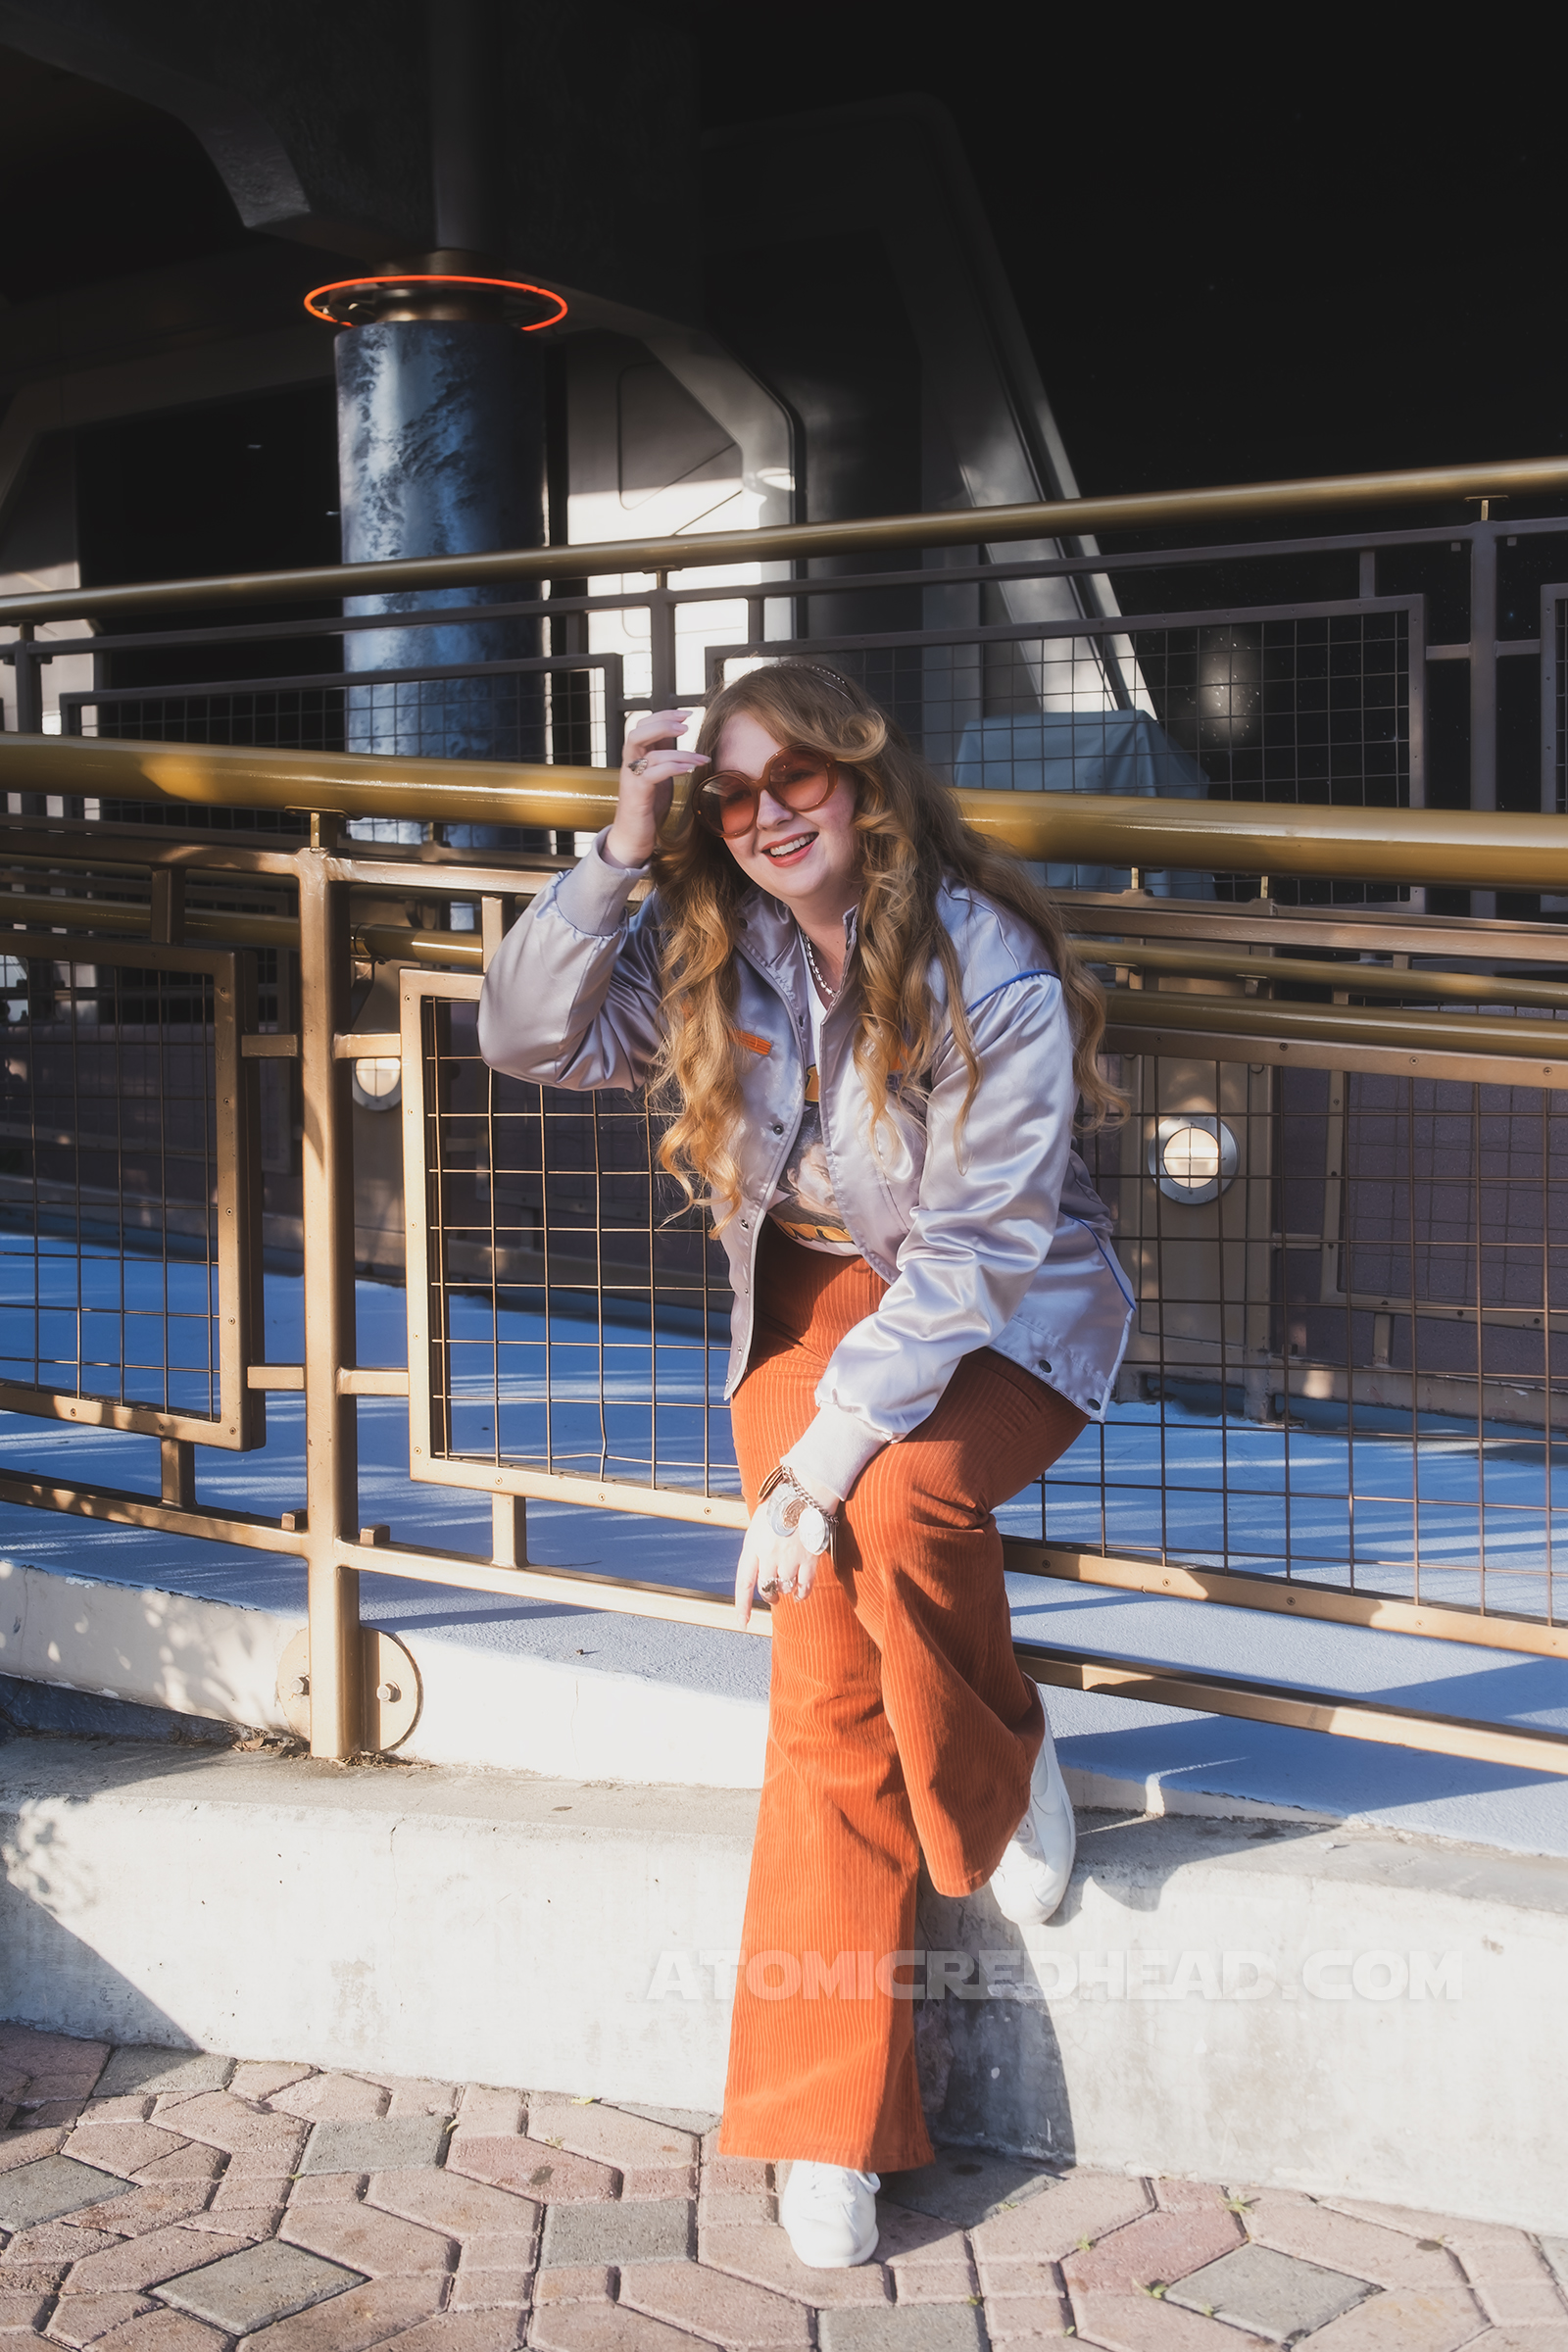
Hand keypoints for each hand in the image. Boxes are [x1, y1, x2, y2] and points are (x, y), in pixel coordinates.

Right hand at [604, 708, 707, 868]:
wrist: (633, 837)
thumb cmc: (648, 806)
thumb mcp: (660, 775)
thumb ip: (665, 755)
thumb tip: (679, 736)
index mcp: (637, 756)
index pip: (644, 725)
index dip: (664, 715)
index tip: (688, 713)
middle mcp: (630, 764)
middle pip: (638, 731)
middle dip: (662, 723)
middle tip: (686, 725)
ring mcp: (631, 779)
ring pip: (648, 752)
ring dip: (679, 752)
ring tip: (701, 758)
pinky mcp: (636, 795)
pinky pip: (652, 774)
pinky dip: (672, 768)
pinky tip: (689, 769)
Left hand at [735, 1501, 821, 1627]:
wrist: (805, 1493)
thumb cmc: (780, 1506)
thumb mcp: (757, 1525)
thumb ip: (755, 1547)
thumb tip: (755, 1568)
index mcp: (753, 1546)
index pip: (744, 1582)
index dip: (742, 1605)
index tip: (742, 1623)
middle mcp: (770, 1555)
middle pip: (766, 1588)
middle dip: (768, 1595)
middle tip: (771, 1596)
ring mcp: (790, 1558)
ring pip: (785, 1588)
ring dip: (785, 1590)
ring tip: (787, 1585)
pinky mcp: (809, 1559)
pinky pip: (804, 1586)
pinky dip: (802, 1593)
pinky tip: (800, 1593)